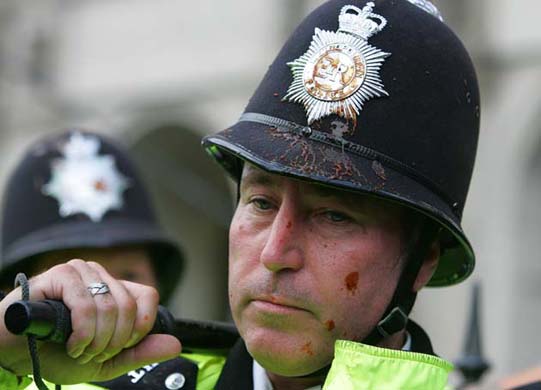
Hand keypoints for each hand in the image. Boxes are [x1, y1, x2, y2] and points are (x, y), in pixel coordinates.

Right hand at [0, 260, 180, 383]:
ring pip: (110, 308)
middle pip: (130, 307)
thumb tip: (175, 345)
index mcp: (114, 289)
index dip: (138, 329)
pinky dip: (81, 333)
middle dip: (112, 342)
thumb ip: (139, 353)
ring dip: (94, 341)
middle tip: (90, 352)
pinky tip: (68, 342)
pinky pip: (86, 305)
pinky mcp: (60, 275)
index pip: (149, 297)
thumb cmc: (54, 352)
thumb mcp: (105, 361)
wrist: (12, 352)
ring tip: (77, 349)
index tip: (116, 347)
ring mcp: (81, 272)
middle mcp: (100, 275)